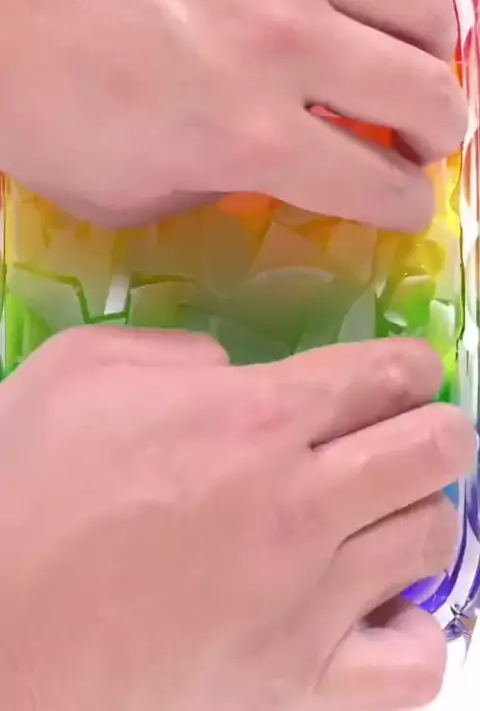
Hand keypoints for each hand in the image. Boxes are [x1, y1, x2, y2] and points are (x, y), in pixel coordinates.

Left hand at [0, 0, 466, 229]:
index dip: (405, 207)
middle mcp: (287, 47)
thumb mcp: (117, 192)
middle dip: (441, 135)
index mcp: (249, 136)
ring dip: (436, 49)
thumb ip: (208, 193)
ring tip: (417, 65)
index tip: (407, 207)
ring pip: (419, 2)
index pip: (374, 185)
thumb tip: (254, 171)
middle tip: (428, 143)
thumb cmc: (31, 89)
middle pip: (422, 94)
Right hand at [0, 328, 473, 710]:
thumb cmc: (19, 490)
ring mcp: (306, 603)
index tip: (406, 376)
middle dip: (438, 430)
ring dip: (420, 515)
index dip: (411, 367)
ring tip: (383, 516)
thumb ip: (174, 353)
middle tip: (414, 435)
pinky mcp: (293, 690)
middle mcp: (300, 502)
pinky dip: (409, 631)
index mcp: (253, 417)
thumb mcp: (79, 373)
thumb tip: (233, 372)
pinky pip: (412, 665)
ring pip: (433, 541)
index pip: (384, 376)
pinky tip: (371, 612)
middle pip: (436, 450)